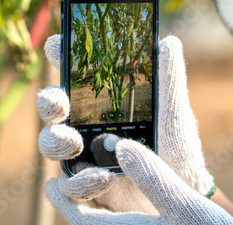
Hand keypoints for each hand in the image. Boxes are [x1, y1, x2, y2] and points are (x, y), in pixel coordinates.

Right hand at [37, 35, 232, 223]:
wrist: (183, 190)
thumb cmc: (177, 146)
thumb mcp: (174, 113)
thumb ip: (169, 81)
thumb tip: (169, 42)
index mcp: (105, 103)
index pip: (76, 76)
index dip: (61, 57)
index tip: (56, 46)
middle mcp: (88, 125)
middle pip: (54, 109)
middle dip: (49, 102)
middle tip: (59, 104)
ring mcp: (84, 155)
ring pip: (51, 144)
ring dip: (56, 142)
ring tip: (76, 144)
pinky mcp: (86, 185)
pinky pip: (67, 184)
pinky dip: (78, 181)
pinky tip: (100, 178)